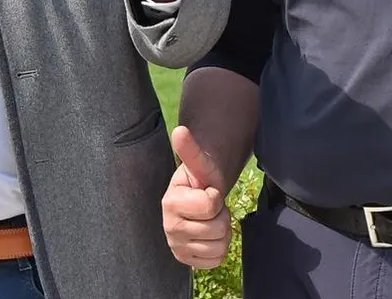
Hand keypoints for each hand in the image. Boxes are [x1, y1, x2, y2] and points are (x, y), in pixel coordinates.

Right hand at [162, 125, 230, 268]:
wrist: (199, 200)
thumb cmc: (201, 182)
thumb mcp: (200, 165)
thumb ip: (191, 150)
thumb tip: (180, 130)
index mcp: (170, 203)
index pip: (210, 205)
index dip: (215, 196)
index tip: (206, 191)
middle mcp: (169, 228)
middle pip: (217, 228)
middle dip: (221, 215)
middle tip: (211, 208)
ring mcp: (177, 247)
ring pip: (219, 247)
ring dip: (222, 232)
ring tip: (211, 220)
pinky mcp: (187, 262)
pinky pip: (217, 260)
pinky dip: (220, 249)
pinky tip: (210, 236)